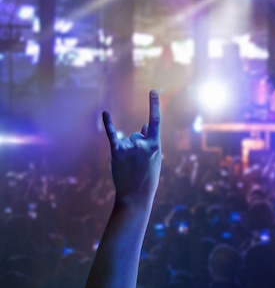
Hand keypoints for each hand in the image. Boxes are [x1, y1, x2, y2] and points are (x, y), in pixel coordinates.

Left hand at [103, 90, 161, 206]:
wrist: (136, 196)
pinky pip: (113, 135)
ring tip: (130, 167)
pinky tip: (105, 113)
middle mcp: (142, 144)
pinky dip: (108, 124)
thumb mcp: (155, 159)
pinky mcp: (117, 152)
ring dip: (128, 152)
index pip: (155, 120)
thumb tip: (145, 125)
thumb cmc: (147, 178)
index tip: (153, 91)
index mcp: (156, 145)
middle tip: (139, 164)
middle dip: (138, 146)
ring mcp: (129, 148)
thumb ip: (151, 142)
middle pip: (138, 135)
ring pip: (128, 140)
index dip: (154, 105)